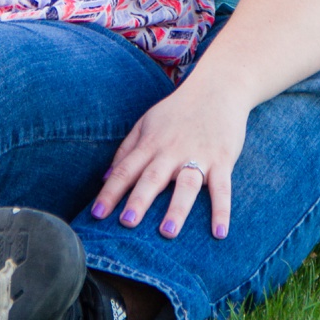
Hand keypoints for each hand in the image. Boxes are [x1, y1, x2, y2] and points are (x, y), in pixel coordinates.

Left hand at [88, 78, 251, 239]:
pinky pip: (222, 188)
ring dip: (177, 208)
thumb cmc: (179, 110)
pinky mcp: (223, 160)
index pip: (126, 169)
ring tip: (167, 232)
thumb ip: (126, 150)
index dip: (110, 192)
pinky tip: (220, 232)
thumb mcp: (147, 122)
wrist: (219, 87)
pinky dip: (222, 210)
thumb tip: (105, 179)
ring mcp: (200, 155)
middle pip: (153, 177)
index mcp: (151, 143)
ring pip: (187, 184)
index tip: (96, 214)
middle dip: (140, 199)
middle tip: (128, 222)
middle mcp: (173, 151)